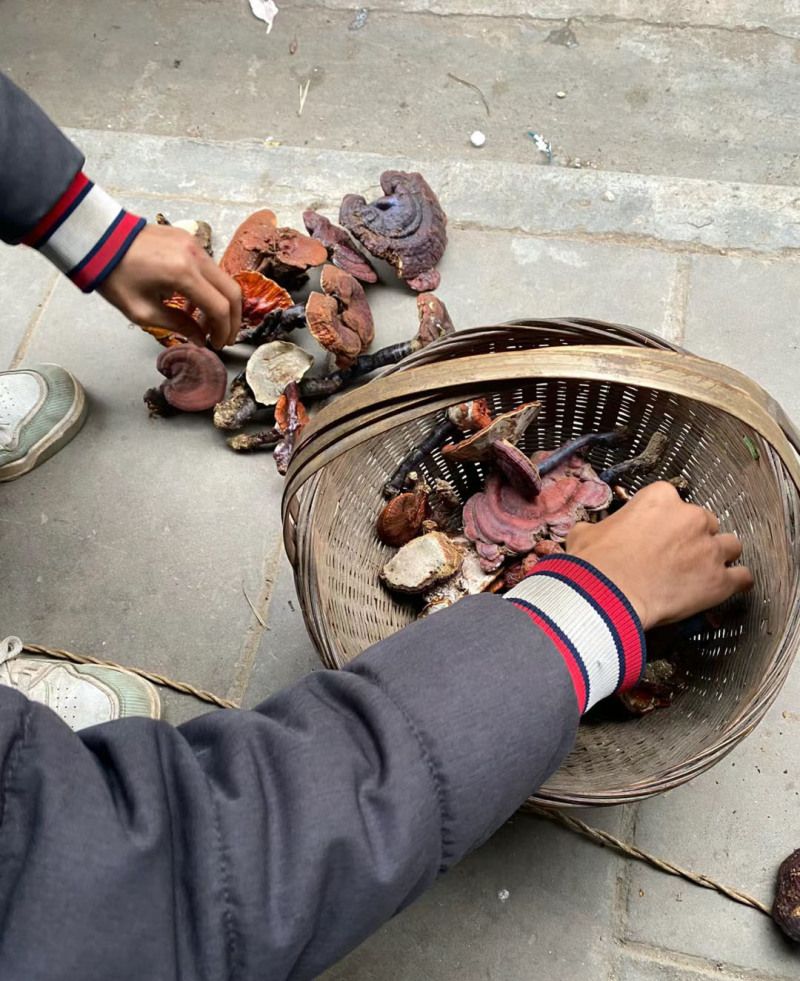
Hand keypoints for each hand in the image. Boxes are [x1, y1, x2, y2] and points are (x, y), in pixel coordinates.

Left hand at [97, 224, 241, 347]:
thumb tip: (200, 338)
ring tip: (203, 323)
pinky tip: (192, 302)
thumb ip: (177, 326)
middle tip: (223, 338)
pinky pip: (210, 268)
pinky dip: (209, 288)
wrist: (97, 238)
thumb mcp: (142, 311)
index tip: (217, 346)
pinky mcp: (188, 239)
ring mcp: (194, 244)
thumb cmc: (114, 276)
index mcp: (183, 274)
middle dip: (232, 320)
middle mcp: (195, 256)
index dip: (223, 331)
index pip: (220, 308)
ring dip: (220, 304)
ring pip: (224, 280)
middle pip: (232, 292)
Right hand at [566, 481, 752, 629]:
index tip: (657, 535)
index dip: (664, 521)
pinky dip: (735, 582)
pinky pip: (743, 577)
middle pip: (705, 522)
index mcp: (659, 499)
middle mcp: (691, 517)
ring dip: (718, 556)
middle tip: (676, 557)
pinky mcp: (720, 580)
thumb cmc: (595, 564)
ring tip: (702, 571)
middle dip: (693, 538)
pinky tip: (724, 587)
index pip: (672, 502)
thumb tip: (590, 533)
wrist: (607, 595)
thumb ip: (598, 528)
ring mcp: (710, 549)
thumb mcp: (585, 534)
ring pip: (730, 546)